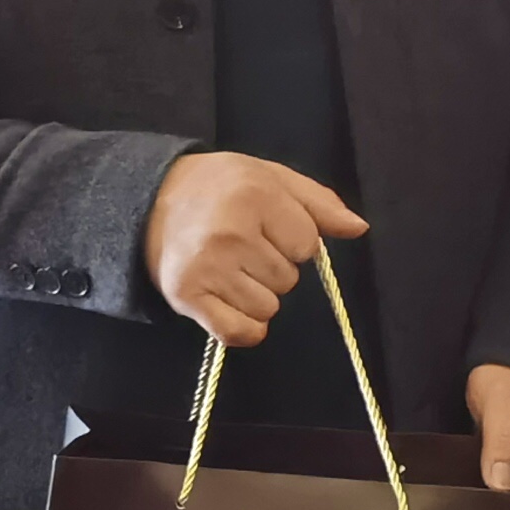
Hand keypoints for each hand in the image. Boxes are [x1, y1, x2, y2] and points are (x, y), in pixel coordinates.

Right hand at [142, 153, 365, 348]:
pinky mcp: (186, 296)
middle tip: (241, 246)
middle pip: (288, 280)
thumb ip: (319, 203)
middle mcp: (231, 233)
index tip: (266, 227)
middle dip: (273, 266)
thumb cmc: (220, 187)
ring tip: (230, 268)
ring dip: (256, 295)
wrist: (150, 198)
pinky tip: (229, 301)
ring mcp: (207, 267)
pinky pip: (239, 332)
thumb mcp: (271, 177)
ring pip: (267, 308)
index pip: (308, 246)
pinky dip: (243, 326)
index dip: (294, 240)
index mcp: (256, 196)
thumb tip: (359, 228)